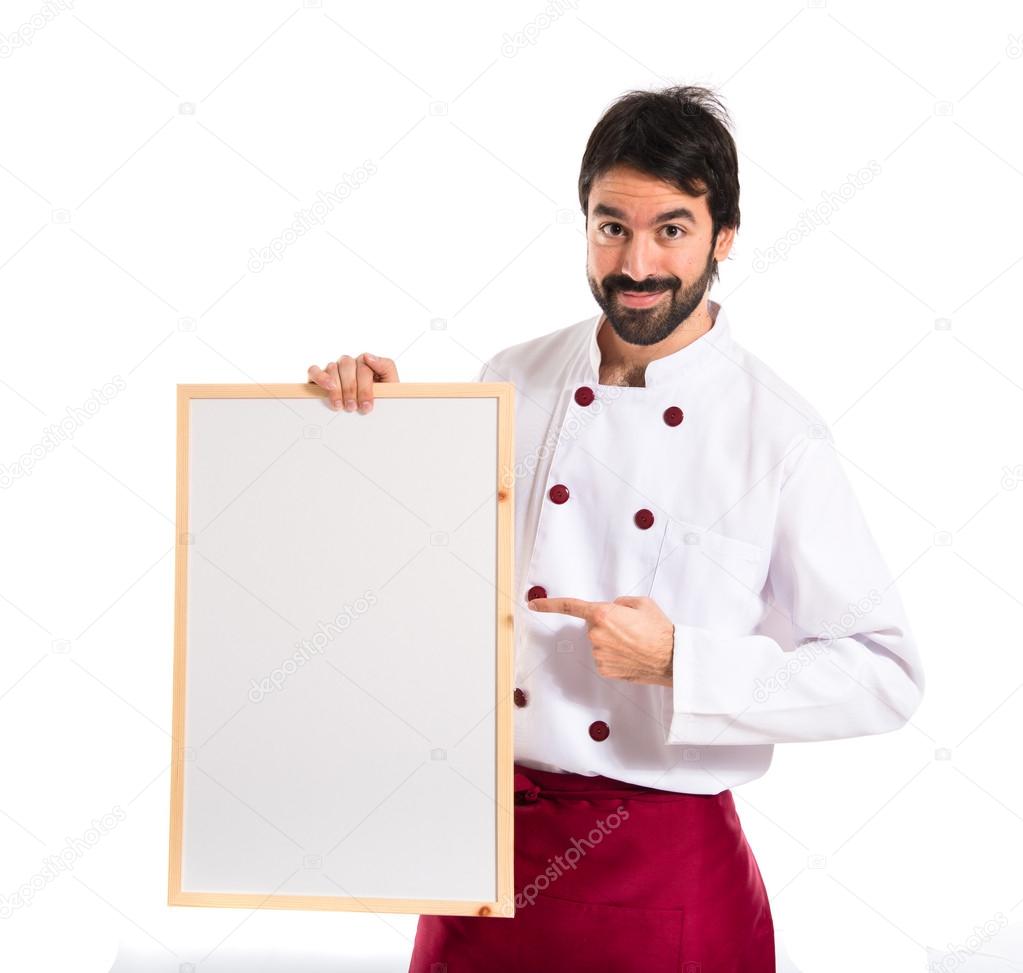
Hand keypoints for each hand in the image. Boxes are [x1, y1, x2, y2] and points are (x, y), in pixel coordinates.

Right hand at [306, 353, 398, 412]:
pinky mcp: (319, 377)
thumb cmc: (381, 398)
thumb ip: (386, 366)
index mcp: (366, 364)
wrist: (376, 415)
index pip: (363, 367)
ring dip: (337, 388)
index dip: (365, 388)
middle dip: (351, 389)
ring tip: (341, 405)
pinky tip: (328, 387)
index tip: (366, 406)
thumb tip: (369, 356)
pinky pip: (314, 370)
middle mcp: (350, 365)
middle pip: (347, 365)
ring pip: (332, 367)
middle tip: (353, 407)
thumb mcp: (390, 384)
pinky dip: (320, 377)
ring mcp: (335, 370)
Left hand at [528, 595, 674, 686]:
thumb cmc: (659, 629)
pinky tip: (630, 655)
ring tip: (635, 643)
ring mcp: (599, 654)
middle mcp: (596, 635)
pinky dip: (614, 655)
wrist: (671, 658)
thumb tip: (612, 609)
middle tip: (630, 628)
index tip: (532, 603)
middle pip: (593, 625)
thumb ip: (619, 603)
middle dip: (607, 624)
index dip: (549, 604)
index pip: (570, 607)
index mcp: (602, 614)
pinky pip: (604, 657)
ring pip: (599, 642)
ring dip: (612, 641)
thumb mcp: (641, 603)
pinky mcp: (604, 669)